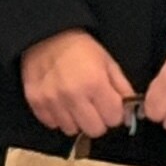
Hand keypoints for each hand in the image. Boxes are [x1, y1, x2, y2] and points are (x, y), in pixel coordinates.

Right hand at [21, 29, 136, 138]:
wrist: (46, 35)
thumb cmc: (81, 48)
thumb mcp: (108, 62)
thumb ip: (122, 88)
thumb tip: (130, 113)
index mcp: (95, 83)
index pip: (114, 119)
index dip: (114, 113)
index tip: (109, 105)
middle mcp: (73, 95)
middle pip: (94, 130)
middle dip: (98, 120)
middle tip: (93, 107)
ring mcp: (52, 101)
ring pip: (72, 130)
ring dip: (76, 121)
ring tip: (75, 104)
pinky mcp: (36, 102)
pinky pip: (52, 124)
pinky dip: (58, 117)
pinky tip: (60, 103)